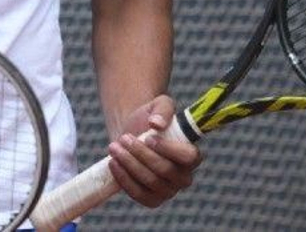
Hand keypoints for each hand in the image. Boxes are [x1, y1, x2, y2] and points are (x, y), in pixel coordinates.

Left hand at [106, 94, 200, 208]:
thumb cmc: (150, 120)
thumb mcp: (158, 105)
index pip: (189, 157)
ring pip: (150, 182)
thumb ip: (163, 109)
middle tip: (125, 138)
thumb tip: (157, 123)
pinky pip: (139, 194)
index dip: (169, 149)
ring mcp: (168, 191)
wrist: (131, 134)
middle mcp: (184, 177)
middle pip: (165, 170)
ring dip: (129, 164)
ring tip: (114, 147)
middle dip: (141, 154)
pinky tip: (113, 162)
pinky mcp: (151, 199)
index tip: (148, 137)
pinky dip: (124, 178)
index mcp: (192, 156)